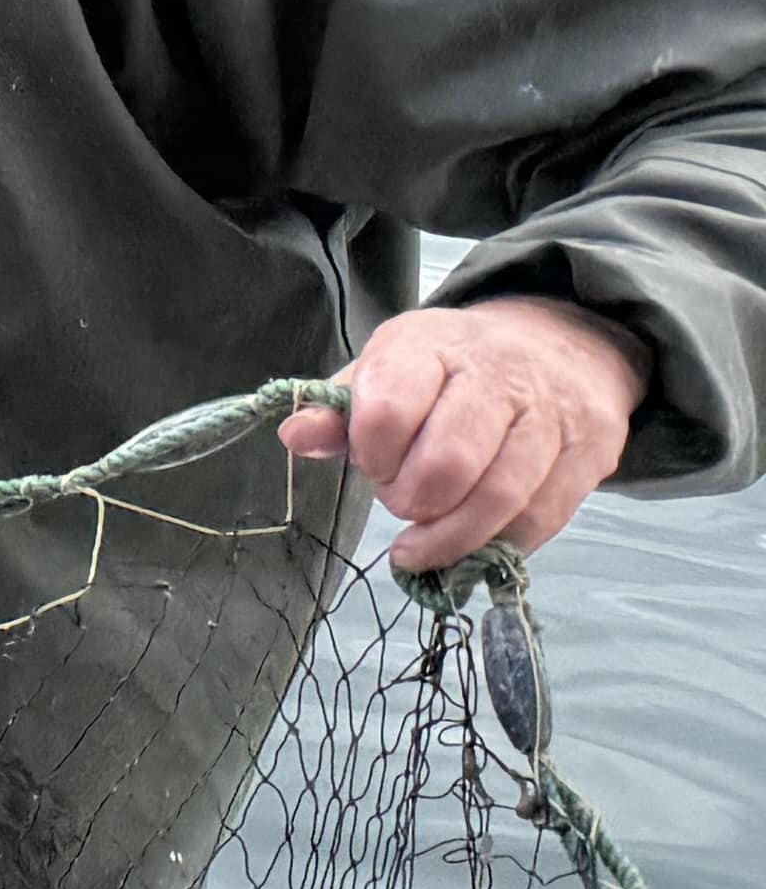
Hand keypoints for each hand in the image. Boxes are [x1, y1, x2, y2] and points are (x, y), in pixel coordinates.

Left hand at [290, 297, 641, 576]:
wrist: (560, 340)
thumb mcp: (387, 368)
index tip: (372, 464)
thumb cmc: (453, 366)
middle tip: (402, 503)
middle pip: (449, 462)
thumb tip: (296, 437)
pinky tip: (472, 546)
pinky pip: (543, 516)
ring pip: (501, 496)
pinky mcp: (593, 448)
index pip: (389, 410)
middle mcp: (501, 372)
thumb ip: (339, 409)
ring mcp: (555, 411)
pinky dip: (500, 544)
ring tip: (421, 547)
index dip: (371, 455)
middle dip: (413, 500)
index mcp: (434, 345)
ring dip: (451, 538)